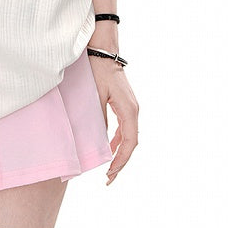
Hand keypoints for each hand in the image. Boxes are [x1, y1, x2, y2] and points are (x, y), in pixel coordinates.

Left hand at [88, 57, 138, 185]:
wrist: (102, 49)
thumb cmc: (97, 69)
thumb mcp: (94, 96)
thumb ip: (97, 119)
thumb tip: (96, 142)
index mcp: (129, 109)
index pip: (130, 142)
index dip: (121, 160)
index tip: (110, 173)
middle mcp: (133, 109)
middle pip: (131, 142)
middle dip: (121, 161)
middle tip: (108, 178)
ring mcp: (130, 106)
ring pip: (128, 135)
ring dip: (120, 152)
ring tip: (108, 168)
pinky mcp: (124, 103)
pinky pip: (124, 127)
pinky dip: (117, 140)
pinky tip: (108, 146)